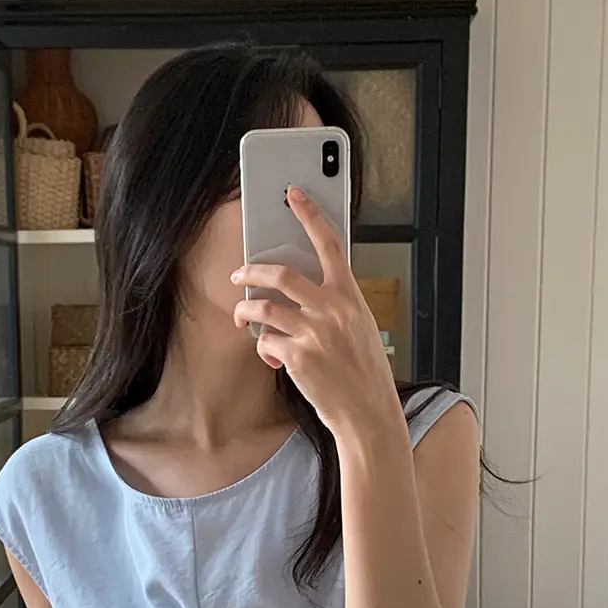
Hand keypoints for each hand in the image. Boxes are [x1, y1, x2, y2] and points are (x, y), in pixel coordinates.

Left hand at [231, 187, 400, 438]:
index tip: (293, 195)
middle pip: (280, 274)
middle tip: (239, 274)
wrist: (368, 412)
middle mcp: (332, 309)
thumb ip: (333, 306)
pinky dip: (264, 348)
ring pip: (263, 308)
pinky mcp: (297, 357)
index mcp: (350, 296)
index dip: (310, 215)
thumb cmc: (364, 372)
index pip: (329, 244)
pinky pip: (266, 342)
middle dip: (252, 271)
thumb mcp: (359, 328)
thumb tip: (297, 294)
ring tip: (242, 314)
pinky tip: (273, 358)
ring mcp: (313, 332)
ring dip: (245, 309)